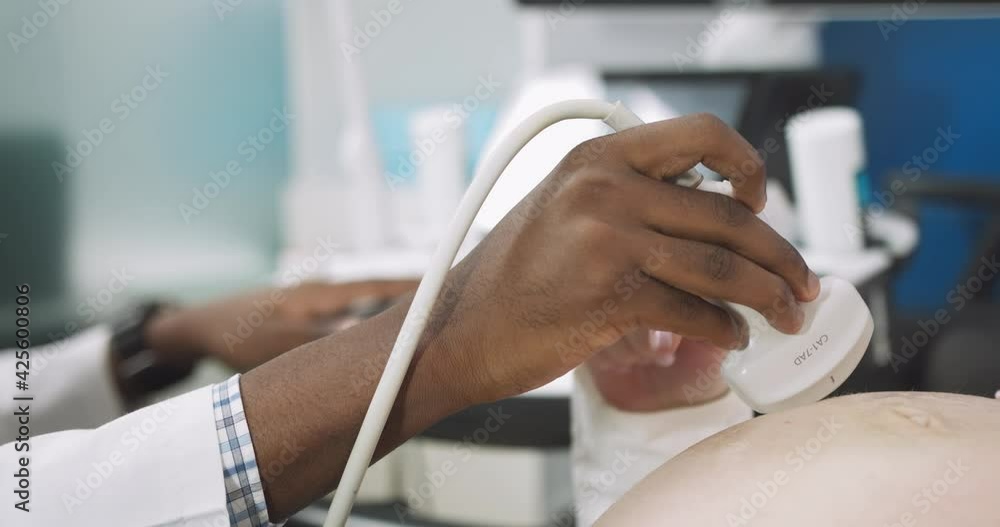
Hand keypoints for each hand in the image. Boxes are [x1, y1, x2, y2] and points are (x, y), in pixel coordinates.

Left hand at [145, 280, 414, 371]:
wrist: (200, 327)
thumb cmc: (237, 333)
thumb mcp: (282, 342)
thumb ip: (326, 341)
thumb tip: (366, 338)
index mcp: (321, 293)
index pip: (378, 286)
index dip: (413, 287)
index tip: (444, 286)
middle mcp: (322, 292)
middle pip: (376, 290)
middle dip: (408, 295)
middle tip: (439, 300)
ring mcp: (314, 300)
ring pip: (361, 302)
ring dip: (387, 307)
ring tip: (414, 320)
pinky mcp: (304, 311)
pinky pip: (346, 312)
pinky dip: (365, 319)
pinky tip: (369, 335)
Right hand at [431, 113, 819, 405]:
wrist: (458, 330)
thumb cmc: (511, 277)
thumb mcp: (562, 207)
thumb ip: (628, 197)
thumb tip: (707, 213)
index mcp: (598, 157)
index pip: (702, 135)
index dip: (748, 165)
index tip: (762, 200)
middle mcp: (605, 189)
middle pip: (727, 215)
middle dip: (780, 256)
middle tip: (802, 281)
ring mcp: (607, 240)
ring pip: (721, 266)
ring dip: (767, 296)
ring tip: (784, 313)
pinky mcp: (610, 296)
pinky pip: (695, 311)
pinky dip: (724, 329)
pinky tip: (731, 336)